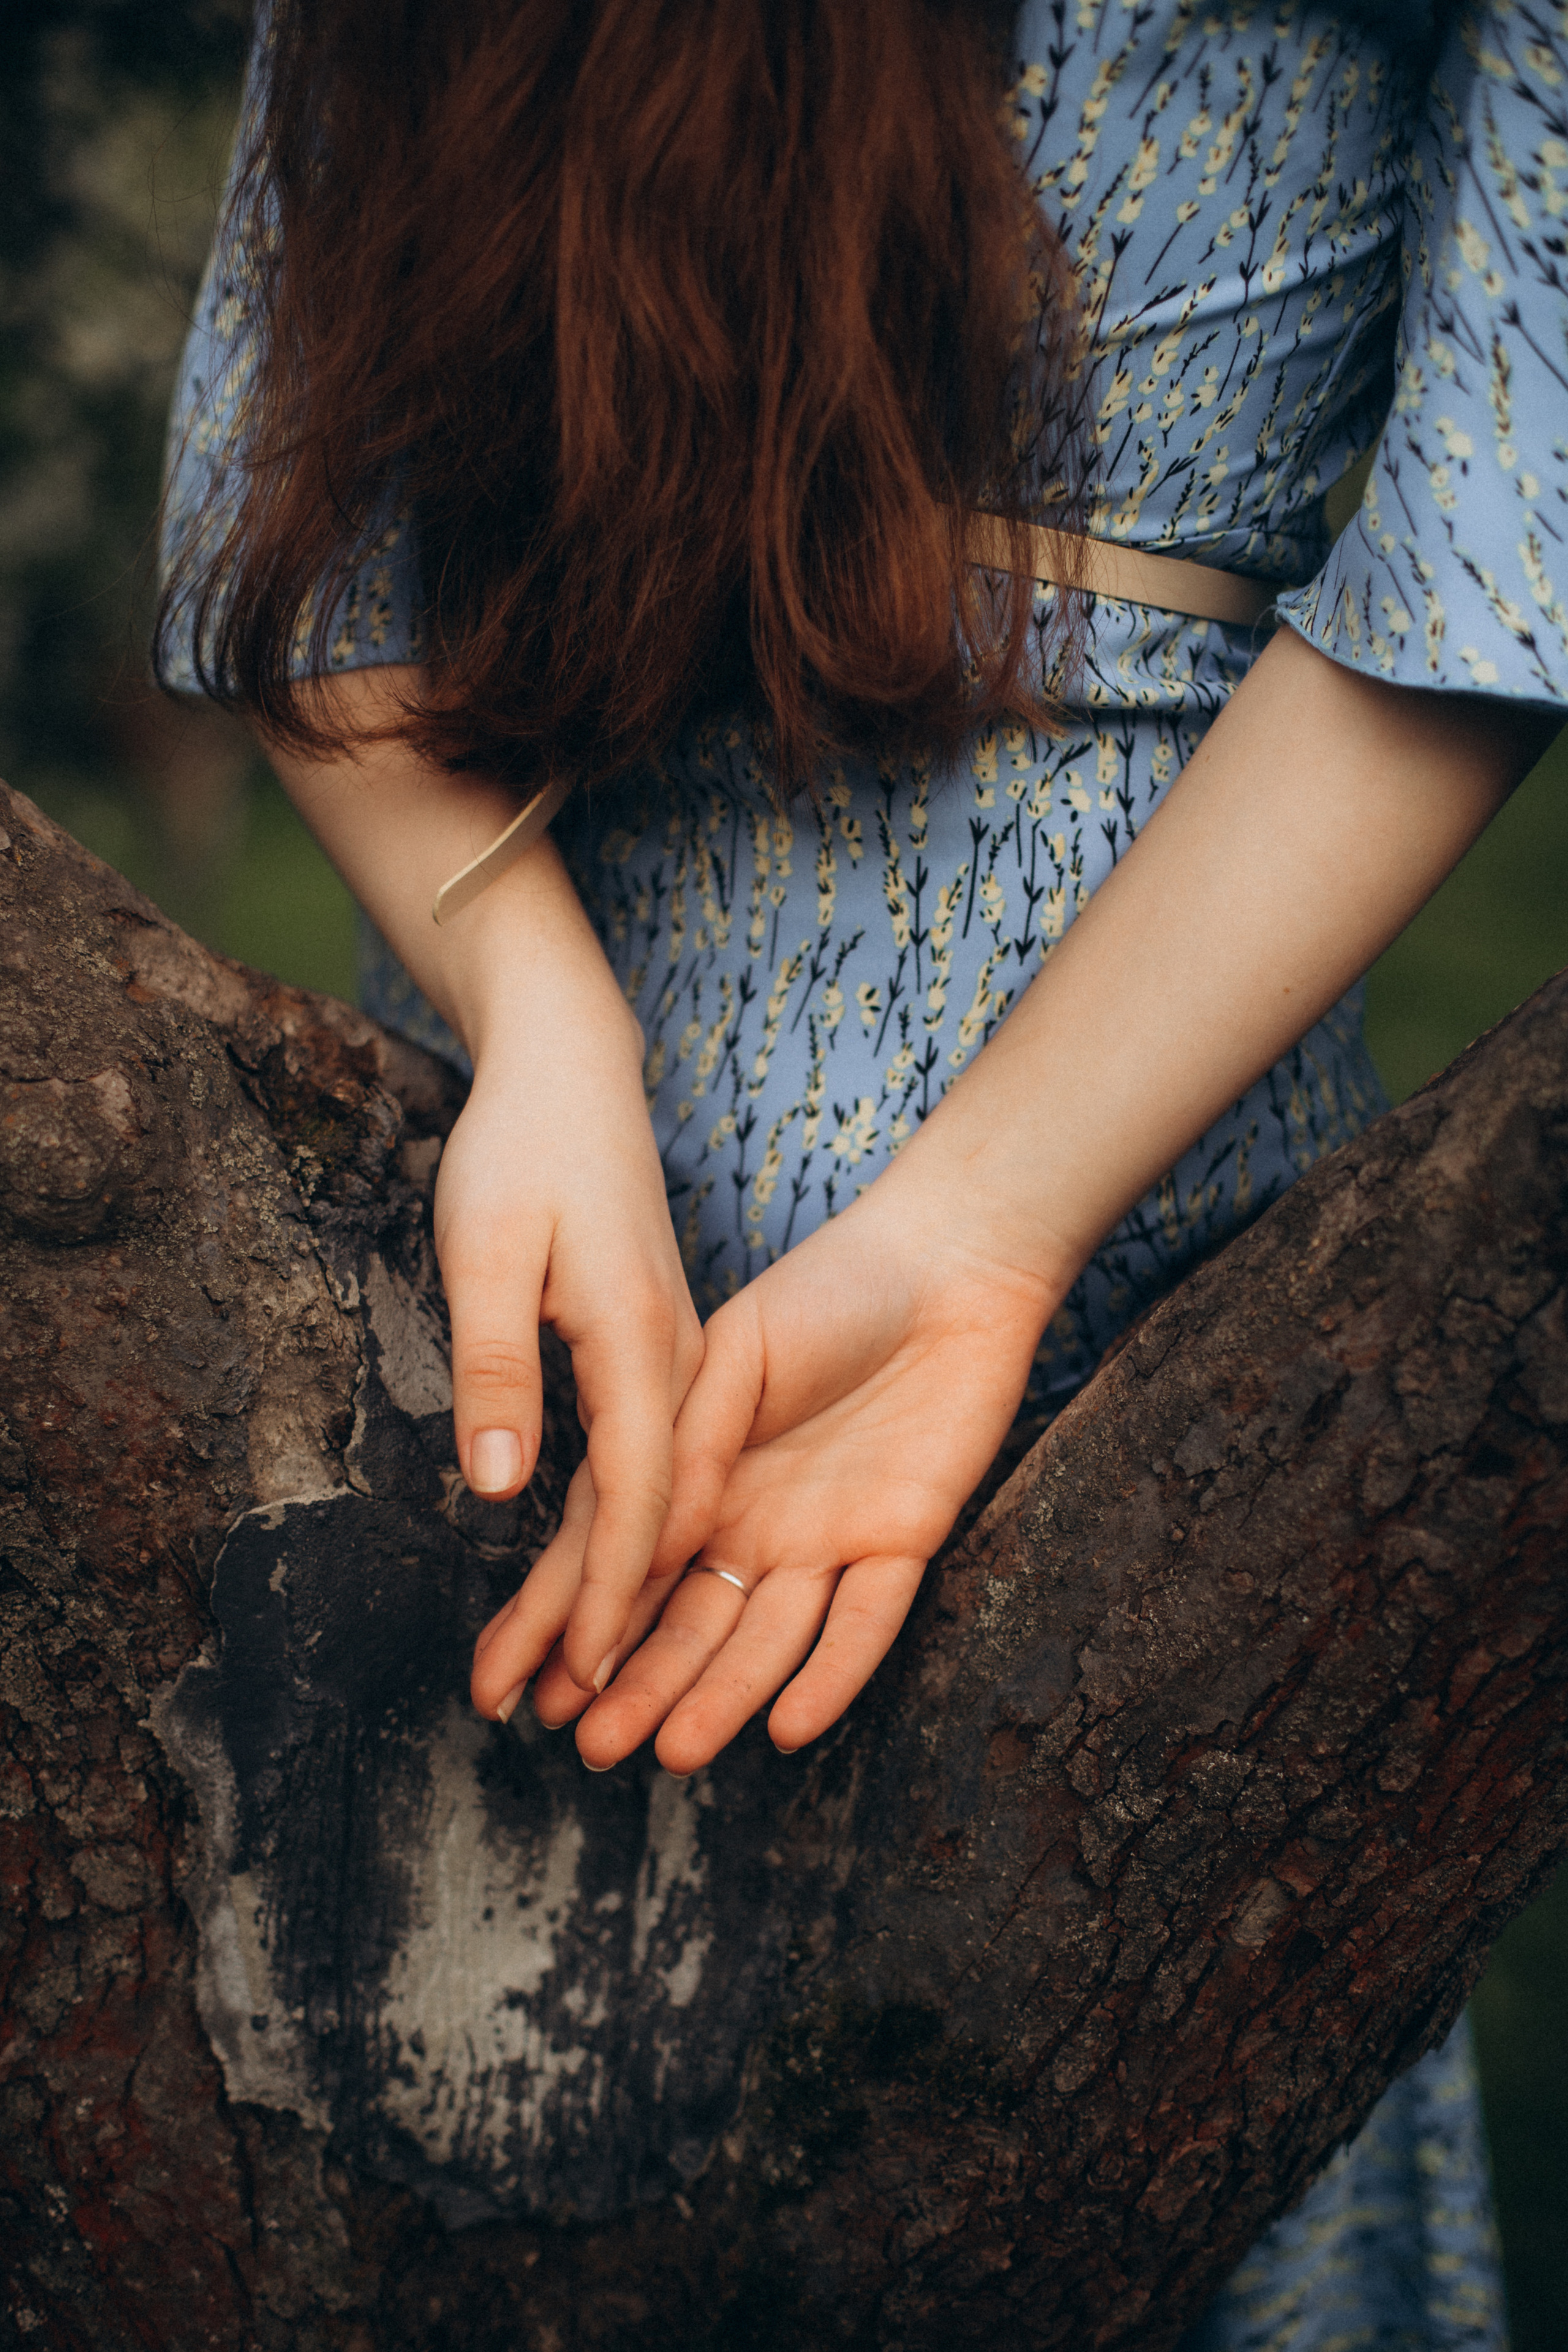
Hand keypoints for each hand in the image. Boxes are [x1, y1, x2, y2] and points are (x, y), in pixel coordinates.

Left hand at [455, 980, 704, 1713]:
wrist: (572, 1073)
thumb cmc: (523, 1149)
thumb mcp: (487, 1247)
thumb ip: (498, 1364)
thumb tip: (498, 1486)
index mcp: (640, 1341)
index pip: (639, 1493)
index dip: (611, 1594)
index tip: (586, 1677)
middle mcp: (676, 1360)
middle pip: (652, 1515)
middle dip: (610, 1624)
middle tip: (553, 1718)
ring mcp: (676, 1355)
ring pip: (658, 1495)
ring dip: (617, 1591)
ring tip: (568, 1677)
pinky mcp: (661, 1348)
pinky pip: (653, 1459)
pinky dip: (623, 1529)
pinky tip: (596, 1576)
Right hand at [558, 1187, 1057, 1770]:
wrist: (945, 1263)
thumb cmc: (832, 1290)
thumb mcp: (735, 1354)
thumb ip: (690, 1447)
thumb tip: (643, 1539)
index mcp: (698, 1470)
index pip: (620, 1560)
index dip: (565, 1620)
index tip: (511, 1682)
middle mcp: (753, 1518)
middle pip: (686, 1621)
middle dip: (635, 1684)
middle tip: (585, 1744)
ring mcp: (825, 1536)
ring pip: (765, 1640)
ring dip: (717, 1696)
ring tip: (667, 1752)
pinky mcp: (902, 1540)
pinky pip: (865, 1625)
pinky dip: (830, 1677)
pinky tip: (786, 1728)